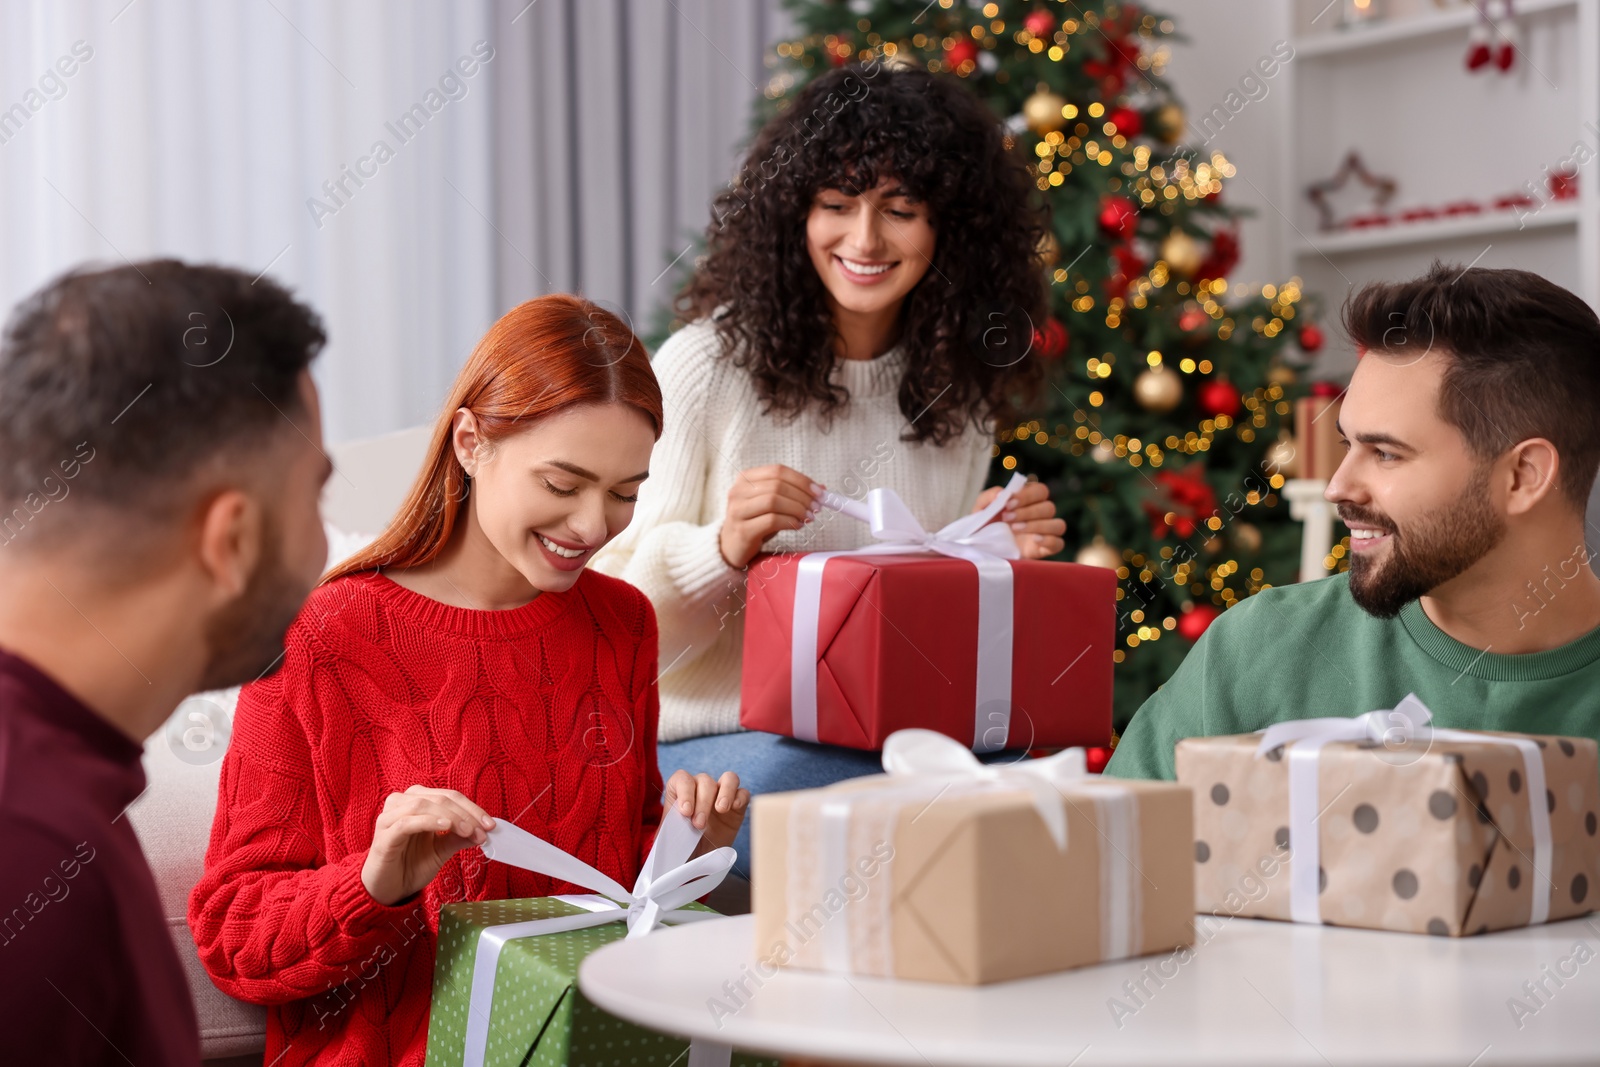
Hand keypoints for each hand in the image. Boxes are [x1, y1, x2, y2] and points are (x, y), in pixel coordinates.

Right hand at [360, 785, 494, 906]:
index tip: (491, 825)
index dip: (472, 808)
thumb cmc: (410, 865)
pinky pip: (407, 822)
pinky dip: (428, 821)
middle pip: (440, 798)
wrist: (386, 889)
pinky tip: (445, 827)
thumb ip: (459, 837)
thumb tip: (484, 830)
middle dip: (465, 813)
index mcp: (417, 801)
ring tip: (468, 831)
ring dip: (451, 817)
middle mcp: (402, 803)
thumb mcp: (441, 850)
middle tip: (483, 830)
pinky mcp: (383, 835)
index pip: (450, 796)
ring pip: (424, 805)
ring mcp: (390, 817)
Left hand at [664, 769, 749, 855]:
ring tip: (721, 809)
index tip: (686, 811)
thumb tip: (674, 829)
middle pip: (705, 780)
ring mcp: (721, 796)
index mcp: (681, 793)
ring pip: (728, 778)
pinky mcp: (738, 807)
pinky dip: (740, 797)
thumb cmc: (681, 847)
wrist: (698, 860)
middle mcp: (701, 789)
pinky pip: (743, 793)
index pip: (682, 778)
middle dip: (702, 802)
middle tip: (699, 825)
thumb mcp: (671, 839)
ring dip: (725, 792)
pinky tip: (734, 808)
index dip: (685, 791)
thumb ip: (671, 829)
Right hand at [719, 464, 823, 569]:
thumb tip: (821, 488)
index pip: (778, 471)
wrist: (731, 547)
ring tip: (808, 517)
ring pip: (773, 501)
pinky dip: (789, 522)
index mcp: (746, 478)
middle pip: (777, 485)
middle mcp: (738, 491)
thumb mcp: (772, 504)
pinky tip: (798, 525)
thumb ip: (792, 493)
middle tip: (817, 507)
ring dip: (797, 508)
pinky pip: (771, 520)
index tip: (819, 492)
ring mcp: (738, 510)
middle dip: (802, 495)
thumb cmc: (754, 522)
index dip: (801, 480)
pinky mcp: (743, 529)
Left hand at [974, 478, 1064, 558]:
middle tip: (1007, 518)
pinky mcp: (1044, 549)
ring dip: (1037, 525)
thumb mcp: (980, 510)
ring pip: (1058, 524)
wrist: (980, 550)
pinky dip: (1049, 540)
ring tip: (1015, 529)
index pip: (1040, 491)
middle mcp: (1040, 515)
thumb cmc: (983, 527)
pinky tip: (1033, 539)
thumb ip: (988, 497)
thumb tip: (1002, 493)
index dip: (1027, 495)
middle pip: (1049, 507)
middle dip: (1028, 511)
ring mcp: (1044, 533)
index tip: (1008, 503)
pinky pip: (1059, 543)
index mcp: (1028, 502)